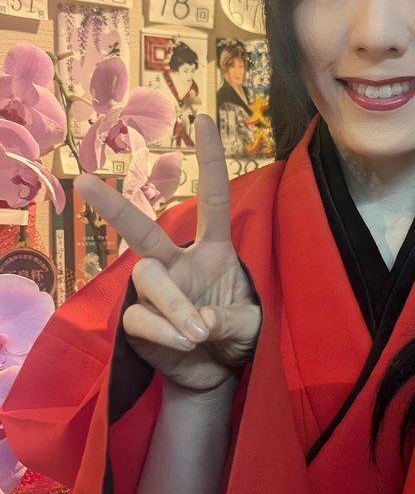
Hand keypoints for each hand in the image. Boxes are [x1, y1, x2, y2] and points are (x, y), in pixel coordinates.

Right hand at [74, 115, 260, 392]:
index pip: (213, 200)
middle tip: (84, 183)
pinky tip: (185, 344)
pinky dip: (166, 332)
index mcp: (214, 251)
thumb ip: (232, 319)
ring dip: (174, 305)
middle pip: (144, 230)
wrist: (216, 374)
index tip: (202, 120)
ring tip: (197, 334)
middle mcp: (179, 261)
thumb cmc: (236, 337)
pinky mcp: (139, 321)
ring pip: (147, 279)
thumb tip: (199, 322)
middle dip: (115, 207)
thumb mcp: (251, 326)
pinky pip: (142, 318)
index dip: (210, 161)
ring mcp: (156, 290)